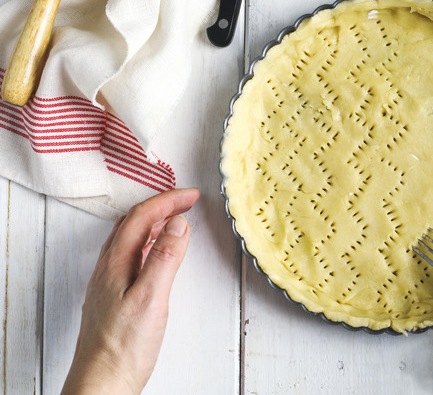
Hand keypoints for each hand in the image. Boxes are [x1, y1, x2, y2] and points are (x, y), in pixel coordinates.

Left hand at [62, 188, 199, 394]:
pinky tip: (158, 255)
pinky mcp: (114, 296)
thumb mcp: (151, 298)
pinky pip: (130, 256)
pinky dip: (148, 243)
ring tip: (176, 219)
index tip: (192, 195)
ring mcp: (109, 282)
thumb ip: (165, 258)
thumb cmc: (122, 348)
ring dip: (154, 223)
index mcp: (115, 263)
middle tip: (186, 200)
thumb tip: (178, 224)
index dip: (168, 200)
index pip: (142, 217)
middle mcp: (108, 268)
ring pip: (130, 239)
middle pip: (133, 223)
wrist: (102, 382)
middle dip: (161, 205)